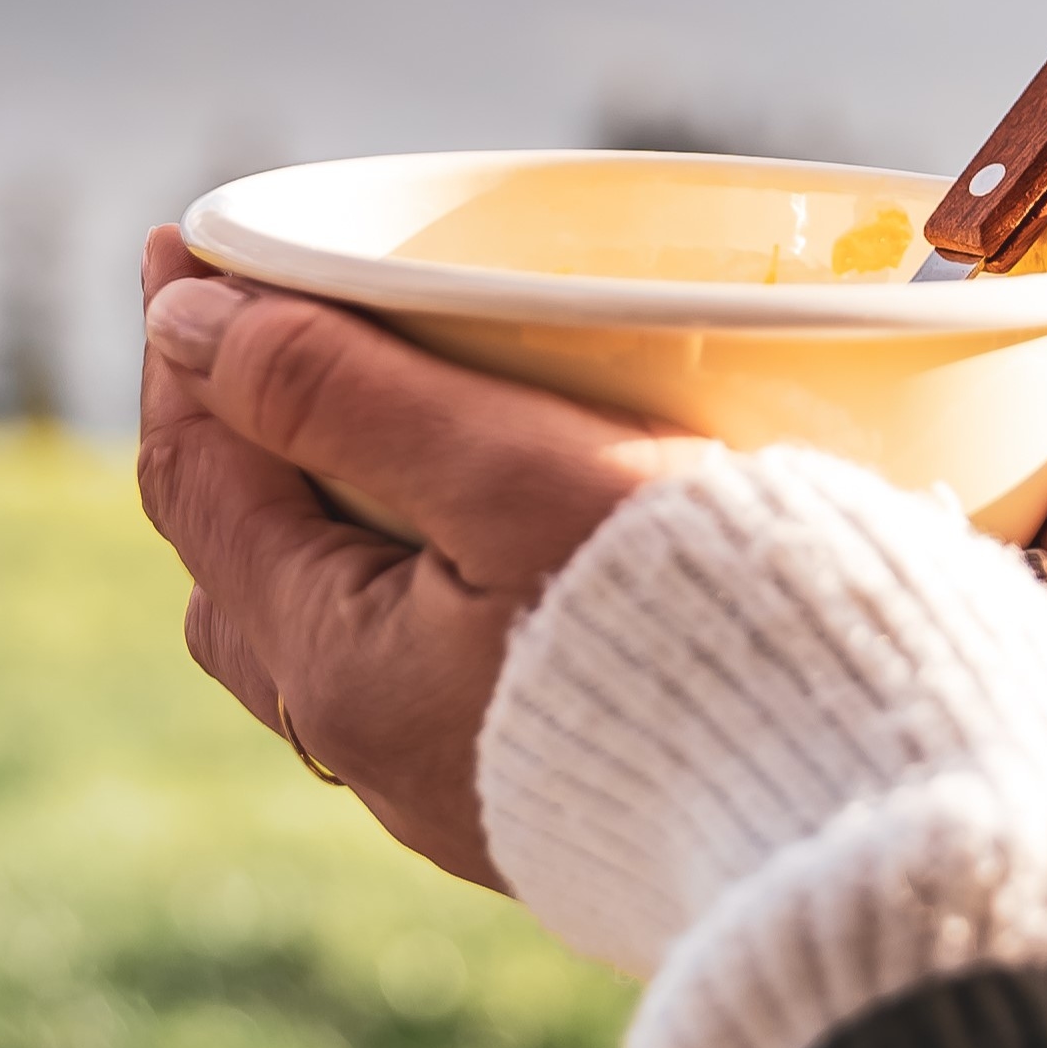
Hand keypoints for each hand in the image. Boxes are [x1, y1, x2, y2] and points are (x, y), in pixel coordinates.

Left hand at [136, 226, 708, 889]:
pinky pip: (417, 669)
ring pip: (325, 623)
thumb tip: (186, 327)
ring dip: (314, 509)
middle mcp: (370, 748)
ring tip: (349, 410)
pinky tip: (465, 531)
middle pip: (241, 561)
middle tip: (254, 314)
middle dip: (233, 430)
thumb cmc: (703, 625)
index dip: (182, 349)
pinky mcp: (537, 792)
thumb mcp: (509, 475)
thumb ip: (337, 393)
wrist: (865, 804)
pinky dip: (399, 573)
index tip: (188, 243)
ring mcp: (450, 783)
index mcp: (337, 669)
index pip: (201, 481)